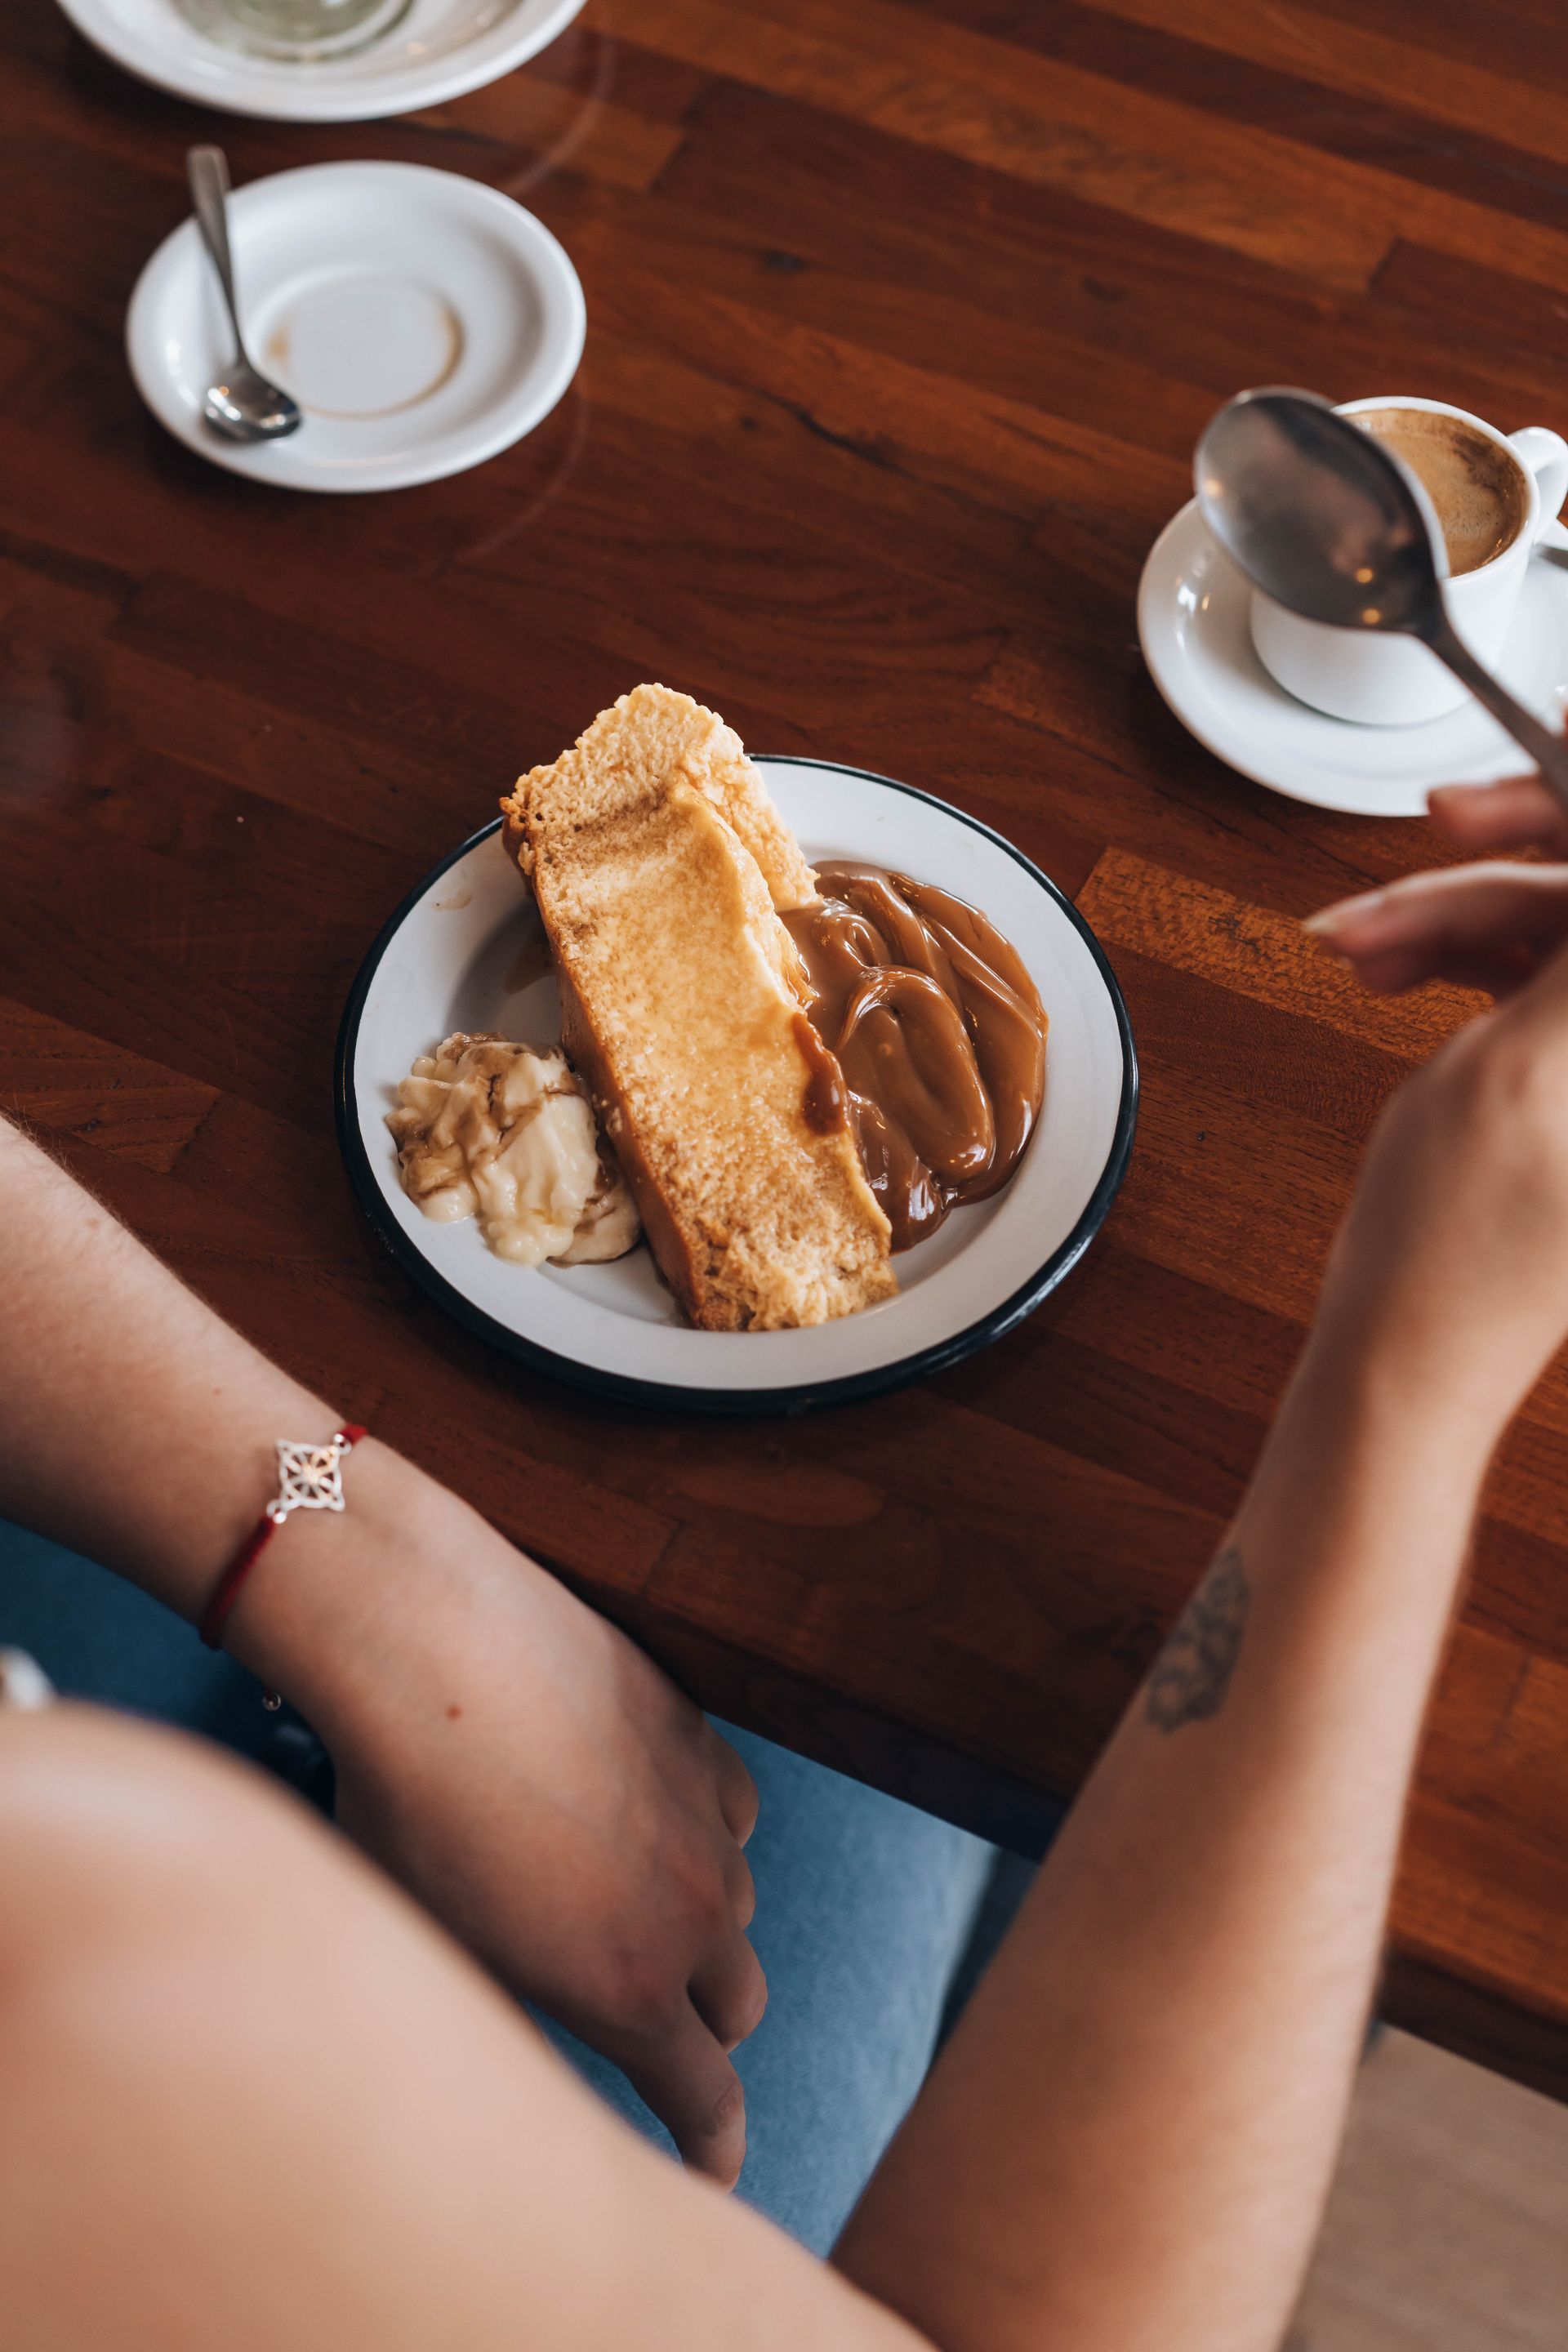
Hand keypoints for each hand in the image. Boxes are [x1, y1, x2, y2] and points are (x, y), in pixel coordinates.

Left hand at [257, 1463, 764, 2185]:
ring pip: (734, 1904)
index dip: (712, 2150)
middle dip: (702, 2030)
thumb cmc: (401, 1806)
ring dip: (695, 1919)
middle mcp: (688, 1912)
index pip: (708, 2104)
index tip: (707, 2169)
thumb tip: (539, 2020)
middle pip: (739, 2007)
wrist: (429, 1649)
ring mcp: (703, 1819)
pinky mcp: (700, 1737)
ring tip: (611, 1893)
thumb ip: (518, 2003)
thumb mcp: (439, 1944)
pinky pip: (731, 1813)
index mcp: (624, 1988)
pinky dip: (701, 1828)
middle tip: (647, 2018)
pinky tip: (639, 1807)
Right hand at [1305, 772, 1567, 1432]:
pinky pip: (1523, 968)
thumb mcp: (1527, 1059)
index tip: (1544, 732)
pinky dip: (1450, 952)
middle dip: (1512, 844)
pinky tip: (1387, 957)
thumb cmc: (1460, 1243)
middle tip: (1441, 811)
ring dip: (1452, 909)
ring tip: (1365, 937)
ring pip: (1550, 919)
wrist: (1407, 1342)